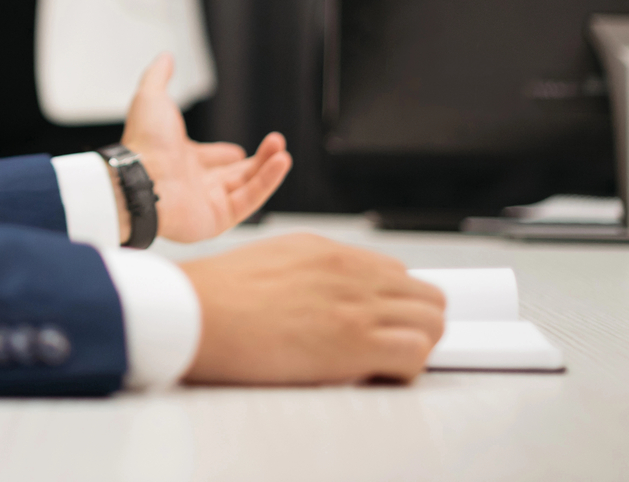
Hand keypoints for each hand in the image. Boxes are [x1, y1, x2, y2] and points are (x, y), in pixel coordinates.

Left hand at [120, 54, 291, 243]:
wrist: (143, 179)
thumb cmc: (144, 144)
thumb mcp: (152, 98)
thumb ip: (159, 76)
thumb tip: (165, 57)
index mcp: (179, 159)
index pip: (210, 159)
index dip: (224, 154)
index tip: (238, 150)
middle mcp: (193, 182)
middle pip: (233, 173)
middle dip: (256, 160)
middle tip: (275, 144)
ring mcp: (206, 202)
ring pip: (245, 185)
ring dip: (266, 168)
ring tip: (283, 151)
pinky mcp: (219, 218)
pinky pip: (249, 200)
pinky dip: (267, 182)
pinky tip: (282, 162)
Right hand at [180, 233, 446, 383]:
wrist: (195, 311)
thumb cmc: (215, 297)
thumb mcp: (269, 262)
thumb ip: (309, 276)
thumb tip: (325, 305)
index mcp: (328, 251)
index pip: (396, 272)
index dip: (394, 305)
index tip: (384, 324)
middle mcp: (350, 270)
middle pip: (426, 294)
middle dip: (415, 324)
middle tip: (388, 348)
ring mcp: (356, 302)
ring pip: (433, 321)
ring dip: (416, 346)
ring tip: (381, 366)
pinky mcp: (355, 339)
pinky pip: (416, 353)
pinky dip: (406, 371)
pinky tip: (375, 377)